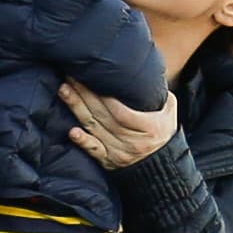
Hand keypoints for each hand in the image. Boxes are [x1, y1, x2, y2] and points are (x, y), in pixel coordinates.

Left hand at [59, 79, 177, 168]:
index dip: (104, 95)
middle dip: (85, 95)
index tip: (92, 76)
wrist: (162, 164)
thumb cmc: (163, 130)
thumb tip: (144, 68)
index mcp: (149, 127)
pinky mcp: (109, 161)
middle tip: (71, 76)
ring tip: (64, 91)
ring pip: (95, 129)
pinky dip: (83, 142)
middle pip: (104, 116)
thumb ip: (157, 91)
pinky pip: (95, 151)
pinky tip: (71, 132)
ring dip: (77, 109)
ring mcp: (119, 152)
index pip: (122, 111)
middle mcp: (132, 141)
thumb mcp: (168, 109)